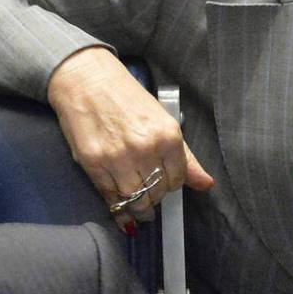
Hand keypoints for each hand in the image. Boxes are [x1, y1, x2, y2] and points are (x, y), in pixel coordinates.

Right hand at [46, 48, 213, 230]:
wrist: (86, 80)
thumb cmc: (125, 97)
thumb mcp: (162, 121)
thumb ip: (185, 157)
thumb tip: (206, 184)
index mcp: (167, 136)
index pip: (177, 180)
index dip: (171, 185)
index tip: (163, 183)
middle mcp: (145, 149)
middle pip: (157, 193)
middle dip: (155, 198)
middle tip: (150, 196)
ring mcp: (118, 158)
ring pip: (135, 200)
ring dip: (138, 208)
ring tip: (138, 207)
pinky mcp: (94, 164)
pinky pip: (111, 198)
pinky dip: (118, 211)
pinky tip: (122, 213)